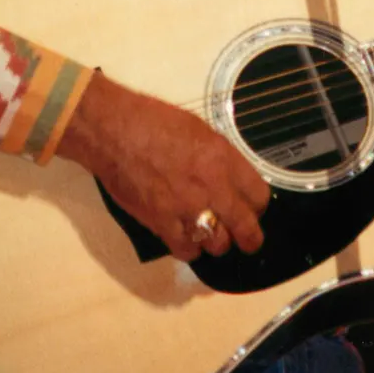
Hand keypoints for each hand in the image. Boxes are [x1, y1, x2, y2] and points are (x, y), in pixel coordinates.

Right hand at [57, 70, 270, 261]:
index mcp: (223, 159)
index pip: (260, 196)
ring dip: (216, 241)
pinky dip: (188, 248)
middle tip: (246, 238)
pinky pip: (186, 252)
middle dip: (250, 237)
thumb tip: (230, 178)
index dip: (257, 205)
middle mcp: (212, 188)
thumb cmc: (154, 121)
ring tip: (209, 234)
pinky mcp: (162, 224)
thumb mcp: (199, 129)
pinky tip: (185, 238)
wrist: (113, 131)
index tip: (251, 207)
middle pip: (247, 229)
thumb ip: (220, 157)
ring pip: (218, 245)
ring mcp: (187, 209)